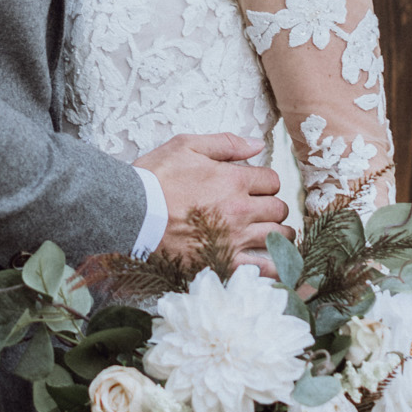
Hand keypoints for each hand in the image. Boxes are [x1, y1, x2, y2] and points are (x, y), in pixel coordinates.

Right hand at [135, 133, 286, 271]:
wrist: (132, 213)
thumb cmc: (156, 178)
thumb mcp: (187, 146)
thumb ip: (226, 143)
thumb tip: (257, 144)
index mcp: (234, 180)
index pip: (272, 180)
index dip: (265, 182)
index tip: (255, 186)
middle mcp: (241, 210)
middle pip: (279, 208)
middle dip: (273, 206)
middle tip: (261, 209)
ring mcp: (235, 238)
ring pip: (278, 236)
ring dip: (279, 233)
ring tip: (270, 232)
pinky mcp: (225, 262)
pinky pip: (264, 268)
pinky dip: (275, 266)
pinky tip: (274, 262)